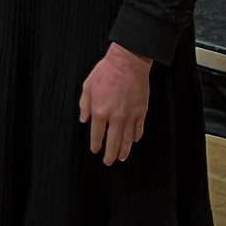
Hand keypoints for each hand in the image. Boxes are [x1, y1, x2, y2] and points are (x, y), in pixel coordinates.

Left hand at [79, 43, 151, 164]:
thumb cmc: (106, 72)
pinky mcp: (141, 112)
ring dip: (124, 150)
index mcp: (100, 111)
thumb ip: (84, 105)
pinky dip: (136, 137)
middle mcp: (115, 117)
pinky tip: (133, 141)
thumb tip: (84, 120)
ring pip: (127, 139)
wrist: (127, 63)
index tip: (95, 151)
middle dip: (110, 154)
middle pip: (113, 142)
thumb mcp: (87, 86)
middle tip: (108, 162)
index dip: (95, 145)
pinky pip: (139, 129)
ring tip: (122, 158)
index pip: (97, 134)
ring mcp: (130, 115)